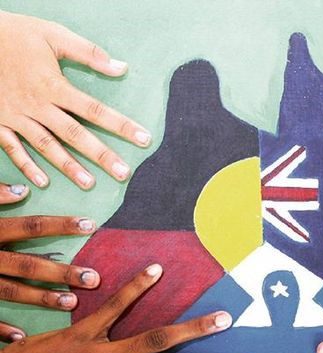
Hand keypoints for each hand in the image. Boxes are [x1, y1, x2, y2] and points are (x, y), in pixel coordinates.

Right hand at [0, 10, 151, 188]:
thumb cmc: (14, 34)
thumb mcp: (52, 34)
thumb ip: (88, 53)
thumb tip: (122, 68)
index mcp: (52, 85)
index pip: (94, 110)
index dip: (121, 125)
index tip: (144, 139)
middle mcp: (37, 105)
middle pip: (75, 134)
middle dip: (101, 155)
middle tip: (124, 173)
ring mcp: (16, 116)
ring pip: (46, 146)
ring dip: (68, 166)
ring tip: (90, 184)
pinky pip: (12, 147)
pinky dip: (26, 165)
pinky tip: (42, 182)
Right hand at [0, 183, 99, 340]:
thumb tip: (22, 189)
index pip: (27, 226)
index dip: (60, 225)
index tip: (90, 224)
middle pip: (25, 264)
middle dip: (61, 272)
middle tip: (94, 278)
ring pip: (8, 292)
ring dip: (40, 299)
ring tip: (72, 303)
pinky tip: (23, 338)